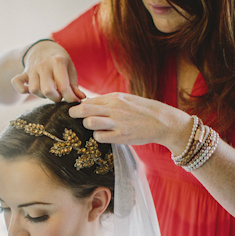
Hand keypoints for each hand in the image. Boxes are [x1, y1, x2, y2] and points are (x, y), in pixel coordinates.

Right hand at [11, 41, 85, 102]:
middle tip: (59, 96)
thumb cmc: (59, 61)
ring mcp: (32, 69)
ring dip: (41, 95)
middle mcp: (44, 65)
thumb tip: (80, 99)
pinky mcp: (23, 73)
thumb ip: (74, 86)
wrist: (43, 47)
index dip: (69, 98)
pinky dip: (22, 90)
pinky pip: (17, 83)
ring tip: (47, 92)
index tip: (72, 100)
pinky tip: (30, 89)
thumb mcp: (70, 68)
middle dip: (55, 98)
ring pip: (34, 90)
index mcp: (58, 62)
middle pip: (47, 90)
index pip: (63, 86)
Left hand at [69, 92, 191, 153]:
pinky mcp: (121, 136)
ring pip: (89, 123)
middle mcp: (114, 108)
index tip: (74, 111)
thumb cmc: (141, 111)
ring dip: (87, 126)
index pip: (88, 100)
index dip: (78, 106)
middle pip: (84, 109)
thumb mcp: (125, 100)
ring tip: (92, 127)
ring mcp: (117, 123)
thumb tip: (87, 104)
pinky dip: (98, 136)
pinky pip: (100, 137)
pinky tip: (105, 135)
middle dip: (74, 113)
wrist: (163, 122)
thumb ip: (107, 102)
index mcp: (114, 98)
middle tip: (71, 117)